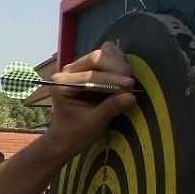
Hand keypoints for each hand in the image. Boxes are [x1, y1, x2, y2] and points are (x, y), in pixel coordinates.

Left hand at [45, 41, 136, 158]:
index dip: (112, 79)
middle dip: (116, 68)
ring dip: (118, 64)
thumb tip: (131, 97)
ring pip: (102, 54)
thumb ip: (110, 108)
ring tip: (128, 81)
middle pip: (96, 58)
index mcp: (62, 84)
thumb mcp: (93, 124)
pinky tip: (125, 76)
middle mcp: (68, 71)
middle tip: (130, 83)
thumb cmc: (75, 133)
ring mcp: (78, 68)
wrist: (65, 139)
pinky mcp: (89, 70)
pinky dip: (117, 64)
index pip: (90, 75)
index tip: (130, 86)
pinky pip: (105, 59)